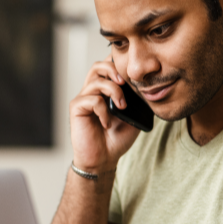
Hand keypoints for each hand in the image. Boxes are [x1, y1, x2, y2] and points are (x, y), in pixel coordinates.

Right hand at [70, 56, 141, 170]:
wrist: (104, 159)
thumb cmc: (117, 138)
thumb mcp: (134, 115)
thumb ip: (137, 98)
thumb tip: (145, 83)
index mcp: (105, 90)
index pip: (109, 67)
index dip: (119, 64)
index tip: (133, 75)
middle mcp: (93, 92)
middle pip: (98, 66)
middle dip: (114, 70)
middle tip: (125, 83)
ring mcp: (83, 99)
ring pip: (96, 81)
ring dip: (114, 91)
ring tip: (122, 107)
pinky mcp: (77, 108)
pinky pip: (92, 99)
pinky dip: (103, 110)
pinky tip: (107, 123)